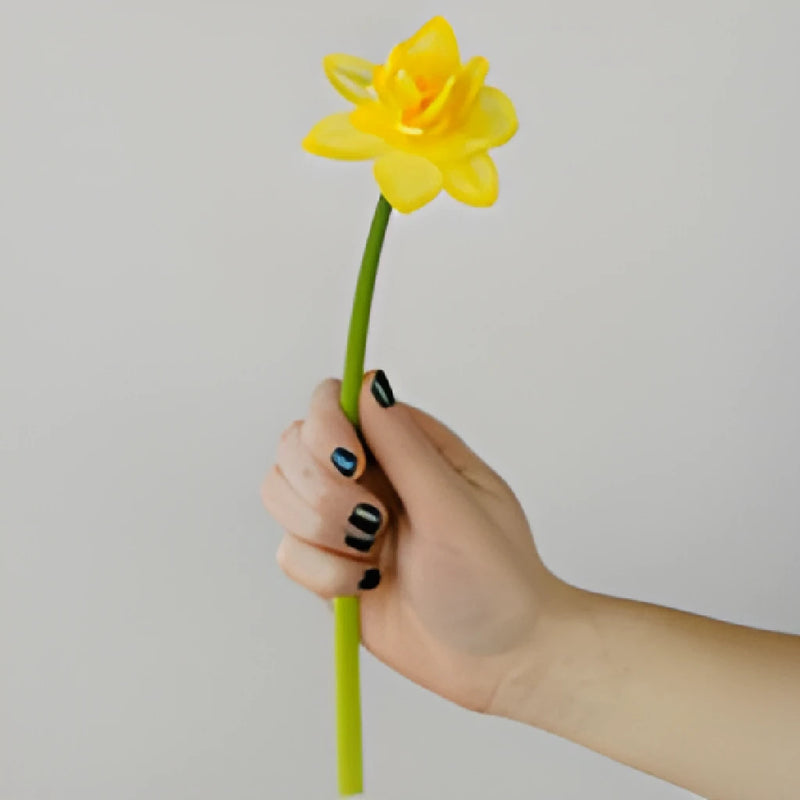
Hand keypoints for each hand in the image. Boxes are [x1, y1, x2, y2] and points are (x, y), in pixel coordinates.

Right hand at [259, 369, 562, 714]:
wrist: (499, 658)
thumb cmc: (495, 578)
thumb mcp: (454, 506)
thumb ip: (405, 445)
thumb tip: (369, 382)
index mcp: (406, 446)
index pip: (333, 402)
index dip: (327, 426)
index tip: (354, 465)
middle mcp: (370, 476)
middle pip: (294, 445)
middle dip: (322, 490)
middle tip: (373, 522)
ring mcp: (346, 521)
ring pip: (281, 496)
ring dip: (320, 531)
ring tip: (372, 557)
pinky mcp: (330, 566)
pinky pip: (290, 553)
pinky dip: (324, 575)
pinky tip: (366, 587)